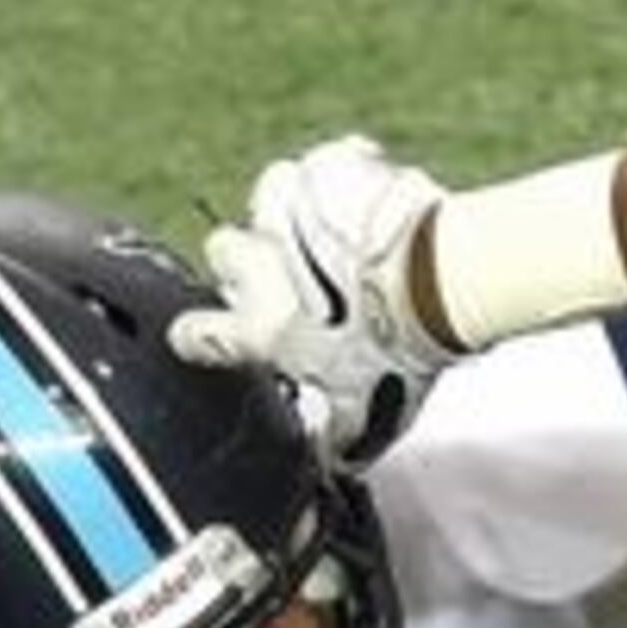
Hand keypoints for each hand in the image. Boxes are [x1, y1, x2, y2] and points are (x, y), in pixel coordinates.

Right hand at [172, 136, 454, 464]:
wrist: (431, 281)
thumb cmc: (399, 352)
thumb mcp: (369, 412)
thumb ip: (342, 435)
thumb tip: (337, 461)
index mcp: (263, 328)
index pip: (201, 335)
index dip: (196, 336)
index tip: (195, 335)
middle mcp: (260, 265)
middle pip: (222, 249)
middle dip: (247, 257)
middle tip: (290, 272)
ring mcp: (289, 209)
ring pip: (267, 197)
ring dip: (294, 212)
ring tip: (335, 229)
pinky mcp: (326, 170)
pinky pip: (328, 166)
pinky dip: (346, 178)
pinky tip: (373, 195)